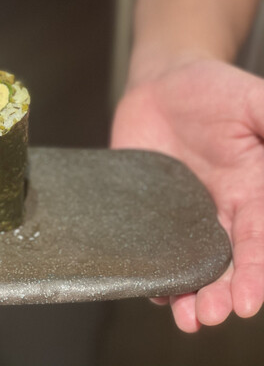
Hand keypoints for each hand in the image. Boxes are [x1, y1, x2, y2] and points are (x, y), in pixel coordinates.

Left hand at [112, 58, 263, 331]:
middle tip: (213, 316)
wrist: (162, 85)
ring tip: (188, 318)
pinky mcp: (150, 211)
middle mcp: (223, 212)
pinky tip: (153, 291)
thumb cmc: (212, 90)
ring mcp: (185, 215)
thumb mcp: (254, 102)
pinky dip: (156, 272)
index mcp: (254, 191)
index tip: (249, 301)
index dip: (256, 271)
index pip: (259, 240)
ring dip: (192, 294)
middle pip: (228, 263)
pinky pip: (154, 248)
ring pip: (193, 264)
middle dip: (223, 293)